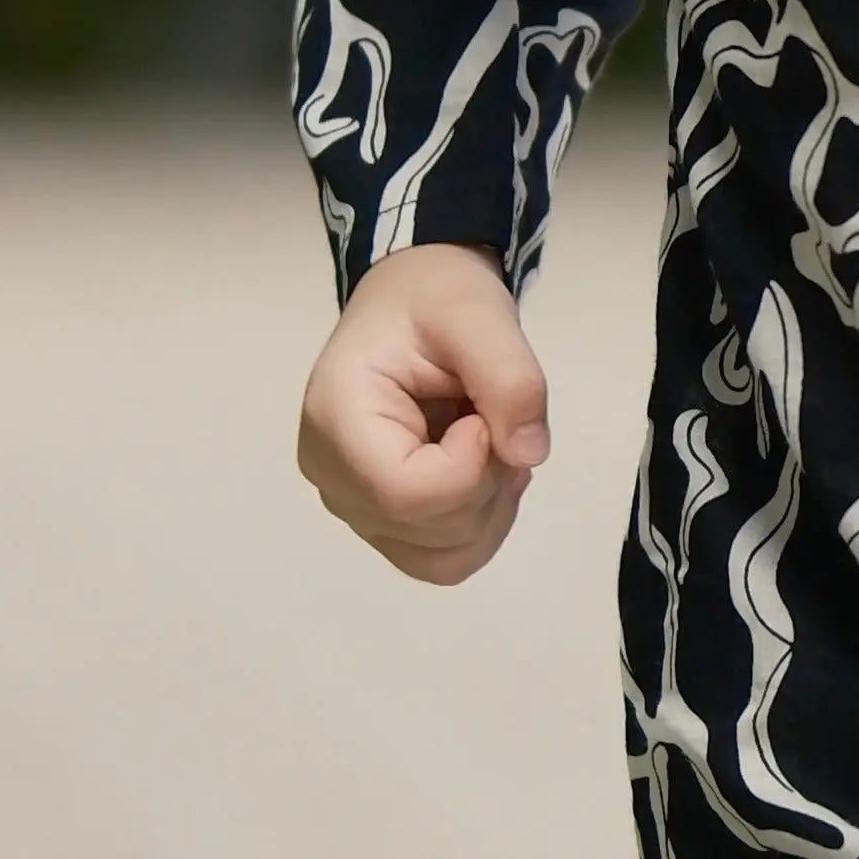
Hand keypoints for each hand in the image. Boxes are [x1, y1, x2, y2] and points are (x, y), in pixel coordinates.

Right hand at [295, 242, 549, 583]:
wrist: (412, 303)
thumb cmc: (434, 299)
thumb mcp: (479, 314)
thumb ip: (510, 378)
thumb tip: (527, 454)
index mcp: (336, 418)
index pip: (407, 493)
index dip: (471, 466)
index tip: (481, 414)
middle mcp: (331, 473)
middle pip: (430, 529)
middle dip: (488, 482)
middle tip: (493, 419)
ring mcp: (353, 505)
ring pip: (442, 558)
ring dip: (489, 508)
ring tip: (488, 441)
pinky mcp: (381, 521)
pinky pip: (443, 559)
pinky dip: (480, 524)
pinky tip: (483, 470)